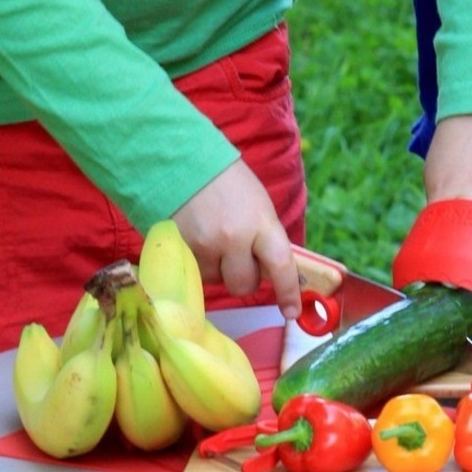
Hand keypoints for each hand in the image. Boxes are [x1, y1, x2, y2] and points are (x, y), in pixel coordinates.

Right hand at [172, 161, 300, 319]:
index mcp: (260, 221)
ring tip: (211, 238)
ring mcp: (204, 246)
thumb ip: (266, 236)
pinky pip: (195, 273)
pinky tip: (196, 237)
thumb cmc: (225, 180)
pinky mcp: (180, 250)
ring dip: (218, 269)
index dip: (288, 292)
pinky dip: (199, 262)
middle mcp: (233, 237)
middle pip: (245, 285)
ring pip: (217, 281)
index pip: (281, 266)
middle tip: (238, 255)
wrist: (181, 160)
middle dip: (244, 276)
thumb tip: (275, 271)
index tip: (291, 311)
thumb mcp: (257, 203)